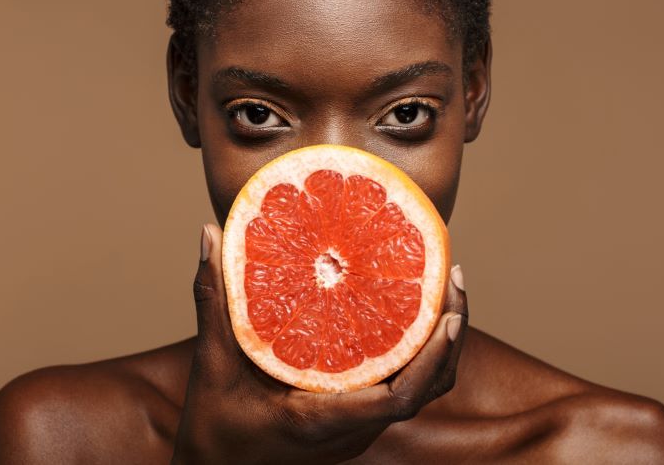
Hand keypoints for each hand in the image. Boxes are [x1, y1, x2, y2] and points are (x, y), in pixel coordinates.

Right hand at [171, 223, 468, 463]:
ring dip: (439, 342)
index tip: (450, 314)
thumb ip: (214, 301)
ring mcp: (358, 426)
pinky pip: (401, 386)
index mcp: (324, 421)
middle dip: (450, 334)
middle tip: (453, 276)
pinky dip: (417, 350)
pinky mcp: (355, 418)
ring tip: (441, 286)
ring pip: (420, 389)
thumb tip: (210, 235)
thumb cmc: (213, 429)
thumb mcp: (212, 364)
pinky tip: (409, 311)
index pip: (400, 400)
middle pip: (426, 388)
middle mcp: (352, 429)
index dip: (433, 358)